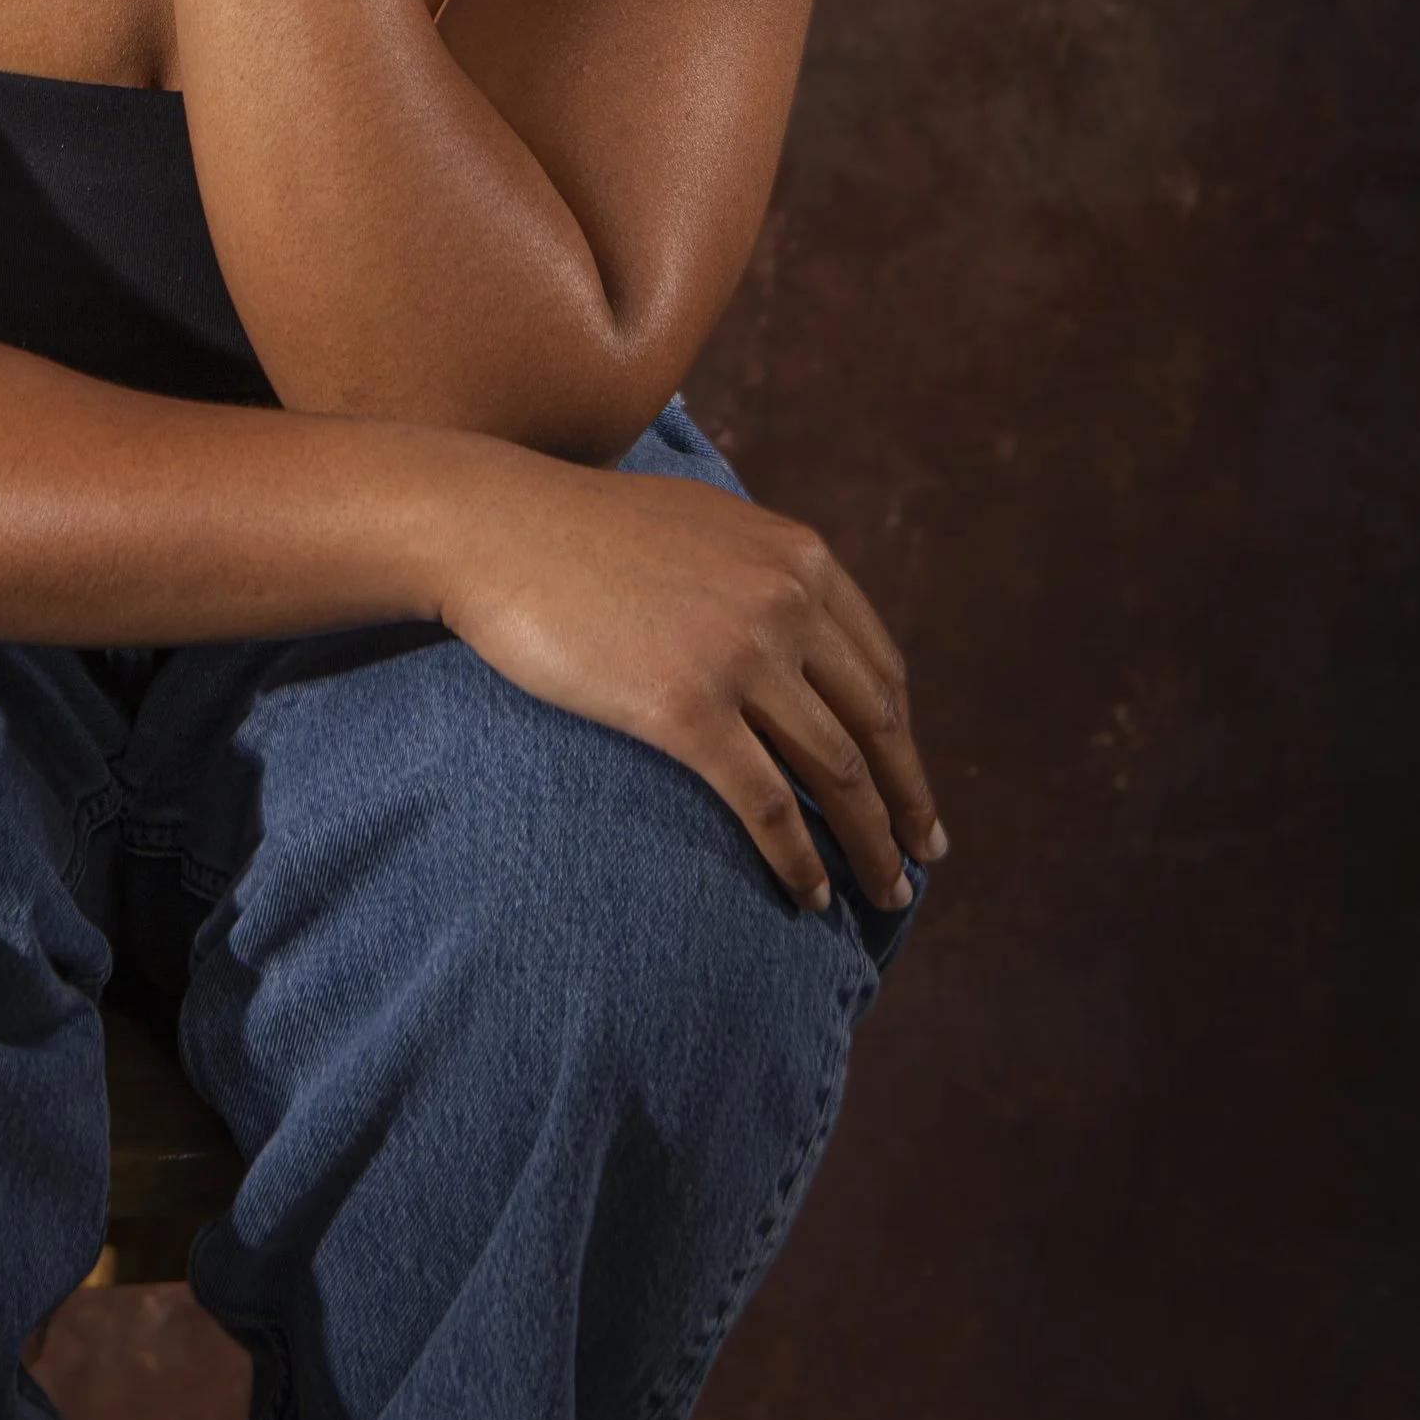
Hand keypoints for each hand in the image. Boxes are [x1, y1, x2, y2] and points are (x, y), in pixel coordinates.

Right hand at [435, 448, 947, 911]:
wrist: (495, 528)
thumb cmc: (580, 529)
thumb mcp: (701, 522)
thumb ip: (760, 569)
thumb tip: (796, 622)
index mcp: (798, 557)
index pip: (882, 670)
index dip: (906, 742)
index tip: (912, 790)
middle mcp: (785, 603)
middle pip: (876, 727)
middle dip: (907, 803)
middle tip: (925, 857)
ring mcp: (738, 656)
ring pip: (835, 774)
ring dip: (871, 844)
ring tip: (884, 893)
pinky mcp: (683, 708)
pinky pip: (765, 805)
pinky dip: (798, 860)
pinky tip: (808, 896)